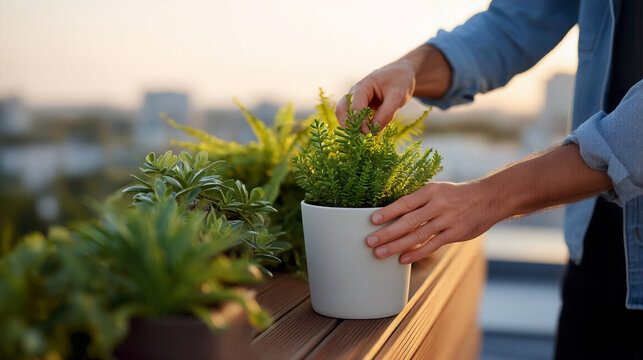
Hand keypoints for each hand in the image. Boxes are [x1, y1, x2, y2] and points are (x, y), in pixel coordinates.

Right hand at [335, 44, 451, 131]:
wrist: (400, 74)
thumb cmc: (400, 82)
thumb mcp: (398, 97)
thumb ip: (386, 113)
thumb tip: (373, 132)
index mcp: (364, 86)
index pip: (355, 107)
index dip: (360, 123)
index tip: (369, 135)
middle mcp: (354, 92)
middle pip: (341, 110)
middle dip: (349, 126)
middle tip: (362, 138)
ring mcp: (354, 98)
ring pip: (342, 114)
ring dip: (349, 126)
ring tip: (363, 137)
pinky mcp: (357, 105)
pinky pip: (350, 116)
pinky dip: (355, 125)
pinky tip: (366, 132)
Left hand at [366, 181, 504, 263]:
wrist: (488, 198)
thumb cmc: (456, 195)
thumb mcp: (438, 190)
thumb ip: (419, 202)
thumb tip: (393, 214)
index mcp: (430, 191)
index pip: (405, 202)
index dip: (388, 212)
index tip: (372, 220)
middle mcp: (438, 205)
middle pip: (407, 221)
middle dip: (387, 233)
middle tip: (370, 241)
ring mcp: (447, 220)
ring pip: (417, 235)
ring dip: (397, 246)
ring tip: (380, 253)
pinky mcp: (455, 233)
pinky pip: (432, 245)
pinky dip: (417, 253)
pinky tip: (403, 259)